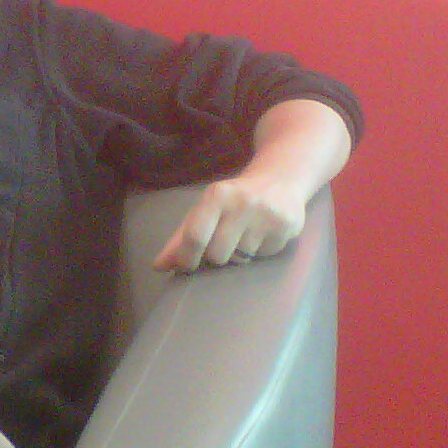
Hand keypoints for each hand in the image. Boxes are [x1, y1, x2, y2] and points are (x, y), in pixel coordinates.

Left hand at [153, 174, 307, 272]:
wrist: (279, 180)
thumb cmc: (232, 200)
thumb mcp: (205, 210)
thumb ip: (181, 238)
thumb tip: (159, 266)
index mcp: (217, 196)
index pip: (195, 236)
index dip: (187, 257)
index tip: (186, 266)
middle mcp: (243, 203)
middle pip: (217, 254)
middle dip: (216, 256)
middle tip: (222, 242)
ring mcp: (268, 215)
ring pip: (241, 258)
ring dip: (239, 254)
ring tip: (245, 234)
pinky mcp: (288, 226)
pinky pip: (264, 255)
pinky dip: (260, 251)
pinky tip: (263, 233)